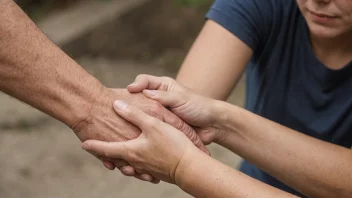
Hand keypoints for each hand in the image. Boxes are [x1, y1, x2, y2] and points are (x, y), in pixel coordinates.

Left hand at [81, 100, 197, 183]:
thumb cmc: (172, 144)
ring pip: (127, 164)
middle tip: (95, 148)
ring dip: (119, 160)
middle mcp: (134, 161)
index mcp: (130, 150)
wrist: (189, 166)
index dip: (94, 146)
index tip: (83, 144)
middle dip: (104, 154)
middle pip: (114, 159)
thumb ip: (134, 115)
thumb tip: (117, 104)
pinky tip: (136, 161)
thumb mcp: (153, 124)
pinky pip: (139, 167)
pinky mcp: (154, 170)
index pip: (106, 149)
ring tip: (113, 156)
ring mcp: (144, 167)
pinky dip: (133, 164)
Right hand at [127, 75, 225, 144]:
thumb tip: (144, 93)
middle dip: (129, 103)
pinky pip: (146, 127)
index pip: (143, 81)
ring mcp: (156, 114)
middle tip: (119, 107)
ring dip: (132, 118)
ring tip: (122, 122)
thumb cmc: (199, 106)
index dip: (136, 85)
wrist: (212, 125)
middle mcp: (156, 99)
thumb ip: (164, 96)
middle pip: (138, 98)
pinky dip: (139, 130)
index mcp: (162, 87)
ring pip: (140, 114)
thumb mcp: (180, 98)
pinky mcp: (159, 127)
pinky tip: (132, 134)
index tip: (130, 90)